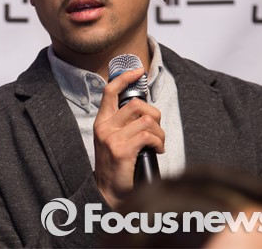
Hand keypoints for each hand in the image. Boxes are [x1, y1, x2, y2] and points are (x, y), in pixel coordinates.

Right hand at [93, 67, 164, 207]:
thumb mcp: (113, 139)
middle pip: (137, 105)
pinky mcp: (121, 150)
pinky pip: (148, 136)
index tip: (138, 71)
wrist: (109, 191)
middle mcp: (104, 127)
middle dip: (155, 115)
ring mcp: (112, 138)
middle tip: (157, 130)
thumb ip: (123, 123)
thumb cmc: (116, 165)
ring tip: (158, 143)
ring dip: (160, 133)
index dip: (125, 77)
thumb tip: (144, 110)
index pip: (110, 91)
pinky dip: (158, 143)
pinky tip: (156, 151)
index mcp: (102, 121)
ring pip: (147, 121)